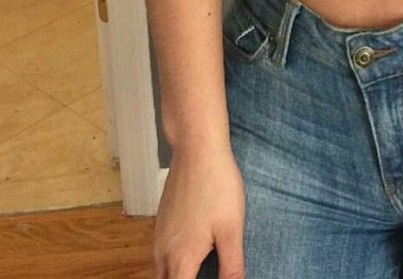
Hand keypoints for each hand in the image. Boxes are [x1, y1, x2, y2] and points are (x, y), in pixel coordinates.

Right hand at [153, 145, 245, 277]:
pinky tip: (191, 252)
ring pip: (160, 270)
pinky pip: (161, 253)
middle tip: (206, 273)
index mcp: (181, 259)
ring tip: (198, 270)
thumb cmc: (217, 186)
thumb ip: (231, 267)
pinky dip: (172, 262)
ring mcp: (159, 235)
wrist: (196, 149)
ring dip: (176, 275)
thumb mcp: (231, 229)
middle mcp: (163, 251)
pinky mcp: (161, 220)